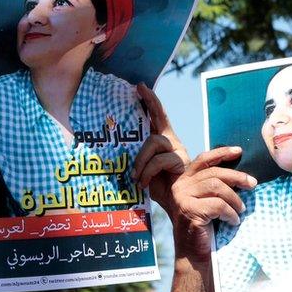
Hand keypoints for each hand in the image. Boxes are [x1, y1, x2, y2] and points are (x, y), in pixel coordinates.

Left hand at [131, 84, 188, 208]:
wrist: (174, 205)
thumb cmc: (155, 188)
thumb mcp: (141, 170)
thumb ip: (135, 159)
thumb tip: (111, 151)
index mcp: (162, 141)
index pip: (157, 116)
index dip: (150, 100)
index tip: (140, 86)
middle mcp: (171, 141)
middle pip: (159, 118)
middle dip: (150, 102)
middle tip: (139, 89)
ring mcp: (177, 150)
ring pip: (155, 141)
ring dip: (141, 159)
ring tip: (135, 176)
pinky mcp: (180, 161)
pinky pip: (160, 160)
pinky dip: (147, 171)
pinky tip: (142, 183)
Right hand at [162, 146, 256, 257]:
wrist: (193, 255)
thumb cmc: (204, 229)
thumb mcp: (206, 202)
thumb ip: (212, 186)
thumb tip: (238, 172)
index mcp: (182, 181)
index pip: (203, 160)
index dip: (221, 153)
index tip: (238, 152)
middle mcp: (179, 187)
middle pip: (213, 173)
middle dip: (237, 177)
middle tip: (253, 184)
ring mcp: (182, 199)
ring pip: (217, 188)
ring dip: (235, 199)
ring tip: (241, 209)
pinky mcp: (190, 212)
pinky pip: (218, 206)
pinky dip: (230, 214)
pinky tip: (233, 221)